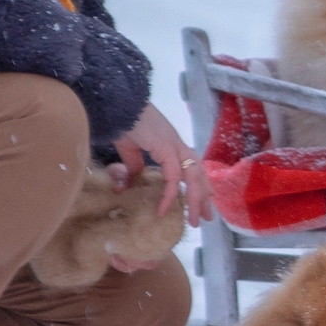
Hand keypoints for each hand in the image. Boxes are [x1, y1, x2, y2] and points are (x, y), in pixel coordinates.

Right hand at [113, 102, 211, 226]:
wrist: (118, 105)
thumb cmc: (123, 122)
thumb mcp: (129, 150)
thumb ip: (134, 166)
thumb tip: (129, 184)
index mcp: (172, 144)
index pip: (193, 165)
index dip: (201, 183)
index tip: (207, 200)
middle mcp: (178, 145)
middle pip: (199, 173)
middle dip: (204, 196)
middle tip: (207, 218)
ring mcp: (174, 146)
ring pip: (193, 176)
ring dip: (196, 199)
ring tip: (196, 220)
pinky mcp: (166, 148)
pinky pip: (173, 176)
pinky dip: (170, 193)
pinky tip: (164, 208)